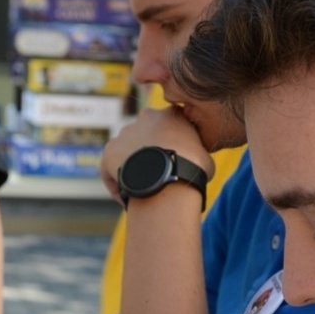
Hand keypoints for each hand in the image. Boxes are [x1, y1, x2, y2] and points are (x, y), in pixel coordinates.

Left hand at [99, 107, 215, 204]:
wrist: (169, 178)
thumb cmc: (194, 168)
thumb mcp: (205, 156)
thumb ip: (197, 153)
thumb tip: (196, 163)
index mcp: (172, 114)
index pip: (171, 126)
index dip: (172, 145)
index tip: (175, 163)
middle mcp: (146, 117)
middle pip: (147, 136)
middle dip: (150, 153)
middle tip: (157, 175)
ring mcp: (125, 133)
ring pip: (127, 152)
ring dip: (132, 167)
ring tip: (141, 190)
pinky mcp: (109, 151)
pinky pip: (111, 170)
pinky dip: (118, 184)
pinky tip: (128, 199)